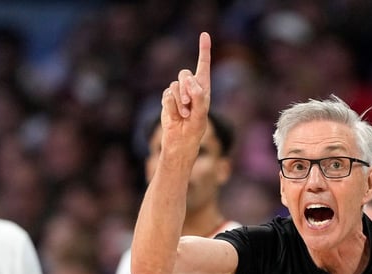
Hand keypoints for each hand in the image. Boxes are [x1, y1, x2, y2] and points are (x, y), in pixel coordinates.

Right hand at [160, 32, 211, 150]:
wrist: (181, 140)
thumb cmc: (195, 128)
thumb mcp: (201, 114)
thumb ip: (198, 96)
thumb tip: (189, 82)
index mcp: (203, 88)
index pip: (203, 65)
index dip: (204, 49)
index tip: (204, 34)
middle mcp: (190, 88)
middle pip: (184, 73)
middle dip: (186, 86)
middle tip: (189, 102)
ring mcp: (178, 93)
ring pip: (174, 86)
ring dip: (180, 101)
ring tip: (184, 114)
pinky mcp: (167, 99)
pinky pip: (167, 96)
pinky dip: (172, 107)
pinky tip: (176, 116)